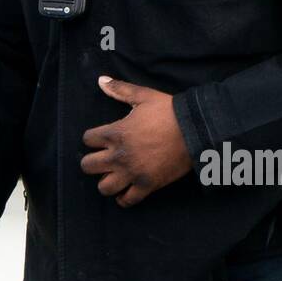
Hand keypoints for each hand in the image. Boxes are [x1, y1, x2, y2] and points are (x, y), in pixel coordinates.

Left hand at [81, 75, 192, 206]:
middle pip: (87, 166)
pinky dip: (123, 198)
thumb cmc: (168, 111)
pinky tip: (125, 190)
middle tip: (102, 158)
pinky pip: (127, 200)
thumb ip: (119, 89)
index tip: (100, 138)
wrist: (195, 130)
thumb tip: (101, 80)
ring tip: (113, 175)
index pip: (87, 140)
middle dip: (92, 161)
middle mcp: (119, 156)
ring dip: (106, 181)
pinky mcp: (147, 185)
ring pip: (104, 187)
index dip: (91, 138)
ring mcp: (132, 173)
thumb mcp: (143, 96)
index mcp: (115, 133)